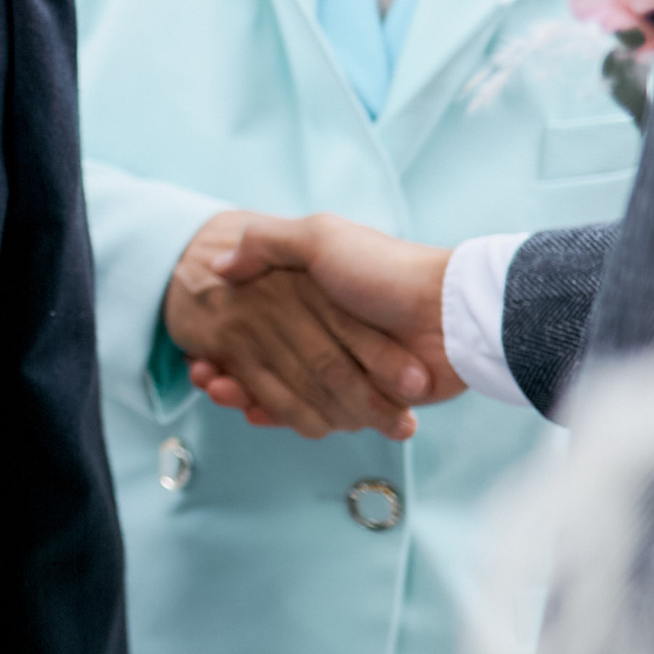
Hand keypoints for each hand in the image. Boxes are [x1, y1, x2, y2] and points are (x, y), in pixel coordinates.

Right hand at [163, 211, 430, 441]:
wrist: (450, 314)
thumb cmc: (385, 270)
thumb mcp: (321, 238)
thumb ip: (270, 243)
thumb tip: (222, 264)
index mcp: (313, 295)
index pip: (258, 317)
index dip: (227, 332)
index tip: (203, 343)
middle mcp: (327, 331)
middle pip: (267, 357)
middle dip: (234, 367)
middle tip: (205, 376)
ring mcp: (345, 367)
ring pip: (283, 387)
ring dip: (248, 391)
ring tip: (218, 388)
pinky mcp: (363, 400)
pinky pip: (313, 414)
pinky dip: (279, 415)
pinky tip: (249, 409)